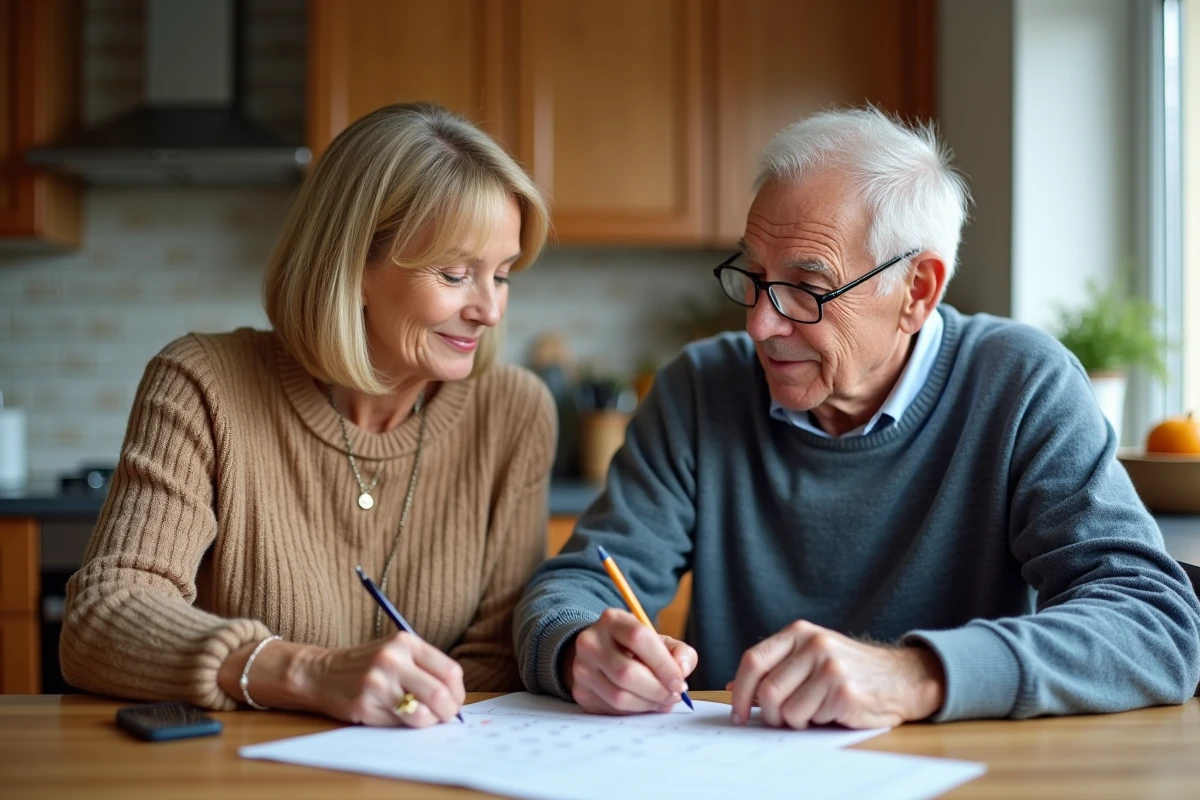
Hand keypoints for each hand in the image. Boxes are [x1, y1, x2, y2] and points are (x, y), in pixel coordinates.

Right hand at [301, 633, 465, 727]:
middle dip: (448, 711)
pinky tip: (397, 717)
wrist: (322, 673)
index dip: (458, 692)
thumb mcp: (397, 652)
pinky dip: (405, 725)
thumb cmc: (368, 665)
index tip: (454, 701)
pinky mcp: (364, 705)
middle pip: (439, 693)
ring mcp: (377, 683)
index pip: (449, 671)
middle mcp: (392, 659)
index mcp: (405, 642)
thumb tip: (455, 697)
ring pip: (421, 713)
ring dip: (429, 722)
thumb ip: (425, 667)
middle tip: (445, 717)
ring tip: (424, 719)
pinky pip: (398, 724)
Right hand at [563, 608, 696, 714]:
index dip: (663, 664)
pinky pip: (612, 710)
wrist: (597, 654)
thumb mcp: (657, 641)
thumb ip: (679, 651)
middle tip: (674, 696)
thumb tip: (683, 669)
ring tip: (663, 701)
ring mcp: (581, 668)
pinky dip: (635, 711)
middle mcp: (590, 641)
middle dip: (657, 690)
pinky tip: (645, 704)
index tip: (680, 682)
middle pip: (627, 672)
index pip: (639, 638)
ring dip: (648, 704)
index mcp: (612, 620)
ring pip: (619, 696)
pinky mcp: (581, 692)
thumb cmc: (633, 648)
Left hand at [728, 620, 944, 728]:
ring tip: (814, 710)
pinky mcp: (845, 692)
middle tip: (780, 720)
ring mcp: (830, 667)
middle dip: (769, 714)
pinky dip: (817, 722)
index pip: (753, 660)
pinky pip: (811, 719)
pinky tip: (833, 711)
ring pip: (787, 710)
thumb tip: (735, 686)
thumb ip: (775, 667)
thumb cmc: (849, 670)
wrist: (901, 678)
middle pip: (767, 690)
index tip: (738, 712)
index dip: (740, 691)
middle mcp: (814, 645)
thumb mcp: (810, 655)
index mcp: (799, 632)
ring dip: (795, 720)